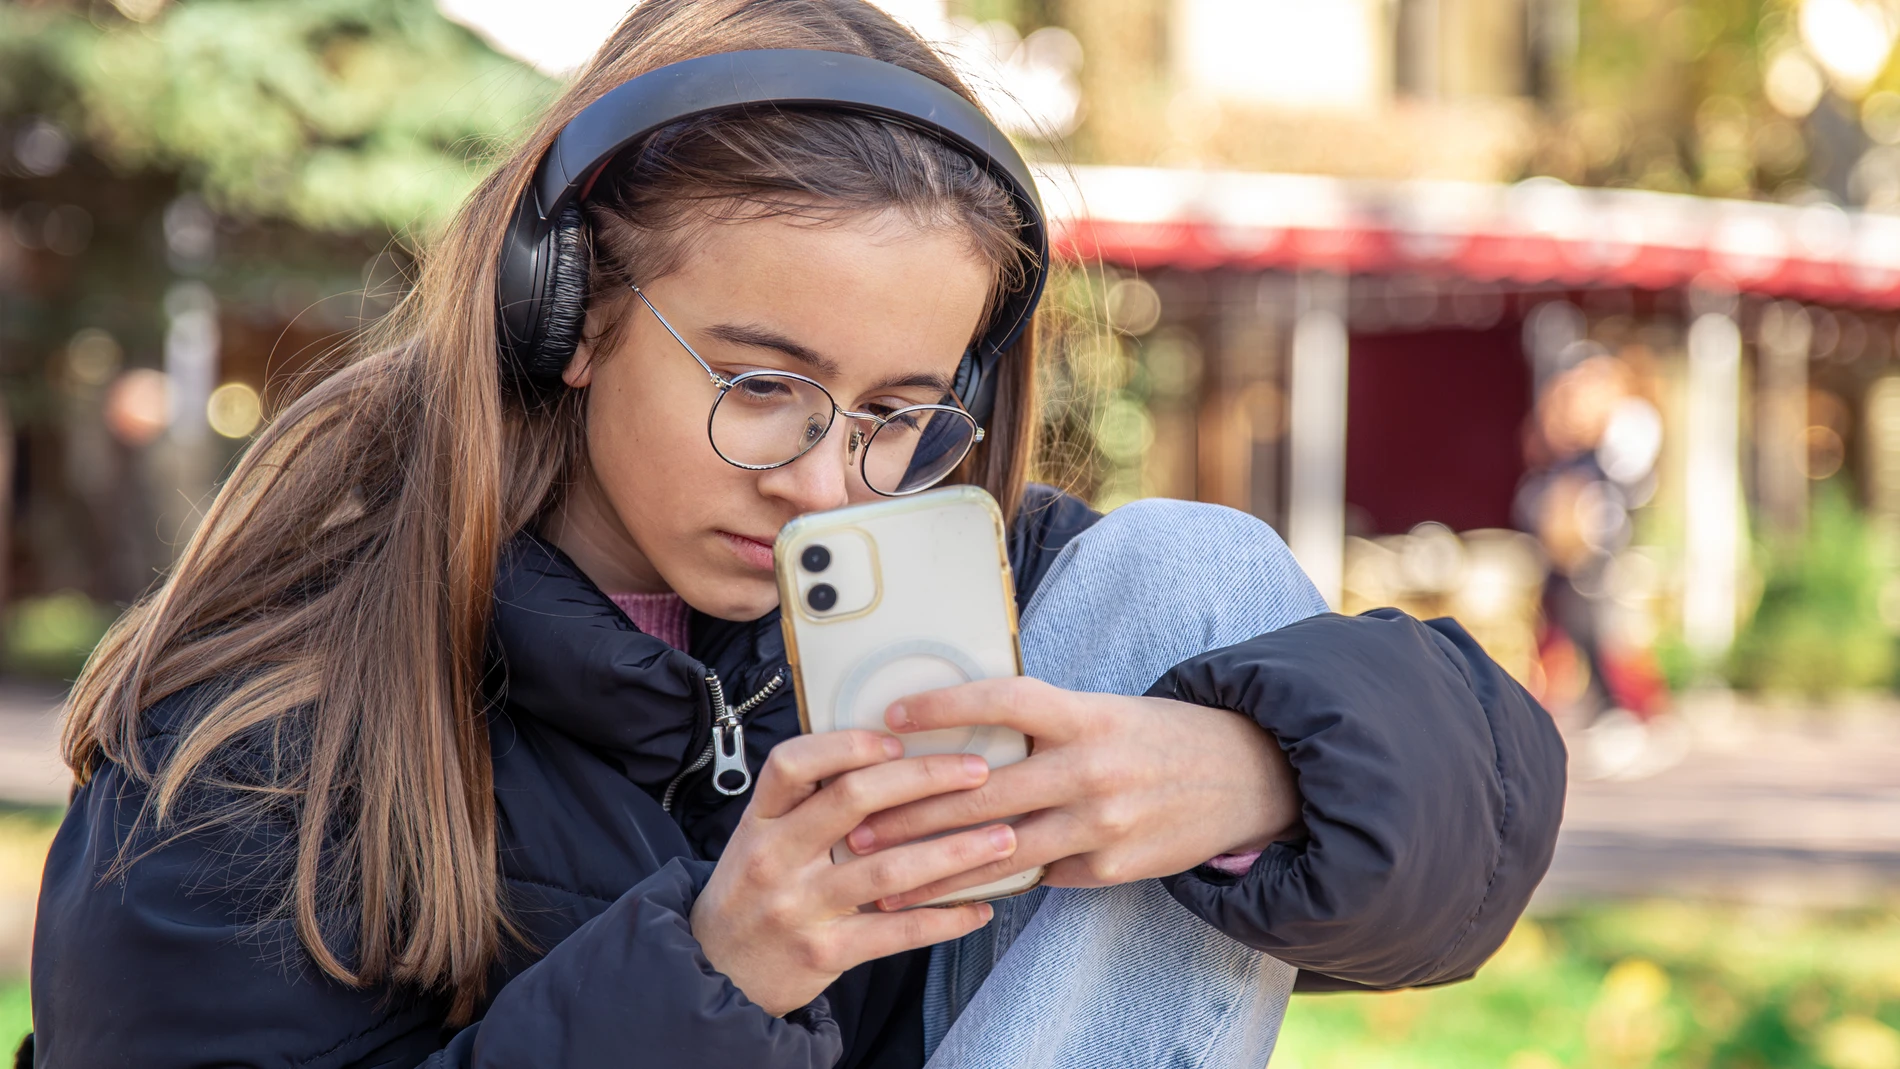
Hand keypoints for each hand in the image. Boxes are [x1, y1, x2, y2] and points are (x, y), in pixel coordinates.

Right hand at [691, 729, 1014, 1016]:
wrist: (714, 976)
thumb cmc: (751, 895)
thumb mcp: (760, 839)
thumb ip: (807, 804)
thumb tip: (886, 756)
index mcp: (760, 820)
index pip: (793, 762)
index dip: (848, 743)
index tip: (900, 737)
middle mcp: (774, 857)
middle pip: (852, 800)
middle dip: (924, 778)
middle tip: (978, 770)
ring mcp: (798, 907)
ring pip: (887, 868)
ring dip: (953, 851)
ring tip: (1003, 838)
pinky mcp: (822, 953)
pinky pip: (895, 933)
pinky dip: (943, 920)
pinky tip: (978, 909)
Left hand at [843, 678, 1299, 907]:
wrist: (1246, 777)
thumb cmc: (1155, 736)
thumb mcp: (1103, 709)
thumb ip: (1042, 724)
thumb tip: (959, 735)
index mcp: (1087, 715)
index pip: (1005, 701)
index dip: (945, 705)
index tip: (890, 714)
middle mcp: (1092, 768)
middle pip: (986, 790)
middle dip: (912, 811)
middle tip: (857, 824)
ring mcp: (1102, 823)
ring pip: (1001, 849)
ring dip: (936, 866)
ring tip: (883, 875)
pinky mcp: (1110, 866)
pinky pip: (1037, 875)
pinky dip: (990, 882)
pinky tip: (945, 890)